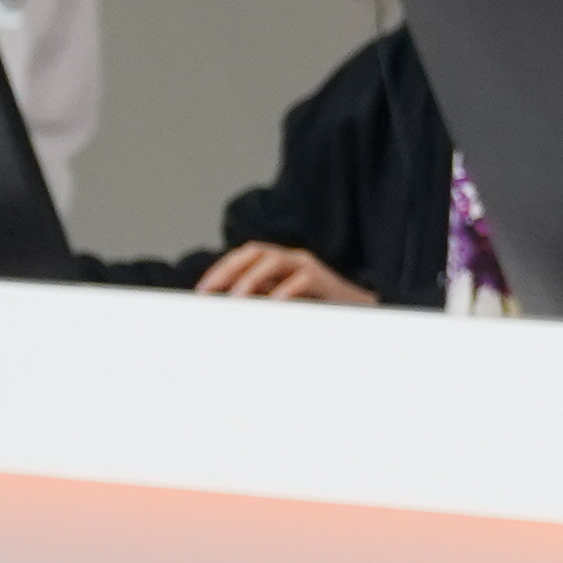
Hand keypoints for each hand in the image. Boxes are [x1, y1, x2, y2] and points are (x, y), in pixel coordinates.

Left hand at [191, 242, 372, 303]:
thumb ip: (261, 297)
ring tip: (235, 299)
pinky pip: (301, 280)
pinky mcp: (324, 279)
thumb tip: (228, 303)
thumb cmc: (318, 308)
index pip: (245, 255)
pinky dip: (283, 292)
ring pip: (274, 260)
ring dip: (250, 279)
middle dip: (228, 269)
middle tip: (209, 291)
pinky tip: (271, 305)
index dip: (221, 269)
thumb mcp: (282, 302)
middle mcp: (293, 258)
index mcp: (280, 262)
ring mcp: (309, 266)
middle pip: (255, 251)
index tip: (202, 290)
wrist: (360, 311)